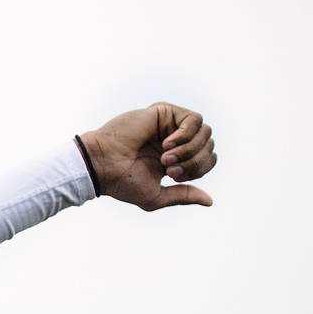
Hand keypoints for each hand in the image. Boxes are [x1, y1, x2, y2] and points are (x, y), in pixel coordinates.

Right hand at [81, 102, 217, 210]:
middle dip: (193, 161)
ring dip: (189, 149)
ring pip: (205, 132)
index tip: (173, 177)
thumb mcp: (157, 196)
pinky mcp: (165, 112)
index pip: (206, 160)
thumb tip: (210, 201)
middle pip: (208, 146)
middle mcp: (176, 140)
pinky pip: (194, 120)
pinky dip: (186, 135)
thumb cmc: (123, 182)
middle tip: (168, 168)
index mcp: (176, 159)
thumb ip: (183, 195)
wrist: (102, 165)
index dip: (198, 170)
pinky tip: (166, 143)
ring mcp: (170, 125)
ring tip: (166, 157)